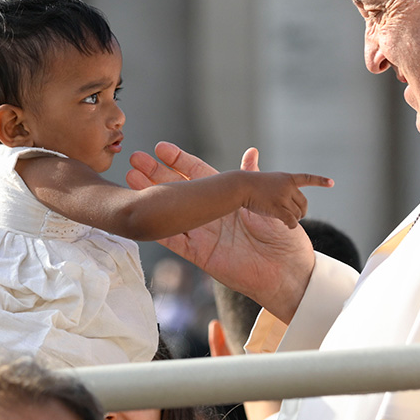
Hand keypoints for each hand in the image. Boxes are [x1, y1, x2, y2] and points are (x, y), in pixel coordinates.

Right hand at [127, 143, 316, 321]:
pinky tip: (141, 214)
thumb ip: (253, 178)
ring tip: (131, 179)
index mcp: (226, 198)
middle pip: (178, 189)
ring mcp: (203, 233)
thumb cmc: (282, 236)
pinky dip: (159, 228)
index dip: (179, 161)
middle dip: (156, 174)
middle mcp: (211, 214)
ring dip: (151, 196)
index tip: (161, 148)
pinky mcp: (199, 254)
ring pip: (171, 212)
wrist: (288, 271)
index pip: (197, 174)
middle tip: (136, 159)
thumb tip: (251, 151)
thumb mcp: (269, 201)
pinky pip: (175, 240)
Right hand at [238, 170, 333, 228]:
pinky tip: (287, 225)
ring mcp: (284, 197)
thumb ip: (267, 176)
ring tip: (284, 219)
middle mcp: (288, 186)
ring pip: (297, 214)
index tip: (332, 183)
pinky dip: (291, 225)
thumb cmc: (249, 182)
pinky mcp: (278, 208)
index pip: (307, 179)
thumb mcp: (261, 175)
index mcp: (287, 178)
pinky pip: (291, 220)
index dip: (320, 181)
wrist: (240, 186)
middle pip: (303, 204)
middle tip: (294, 216)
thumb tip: (254, 154)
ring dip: (293, 219)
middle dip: (301, 212)